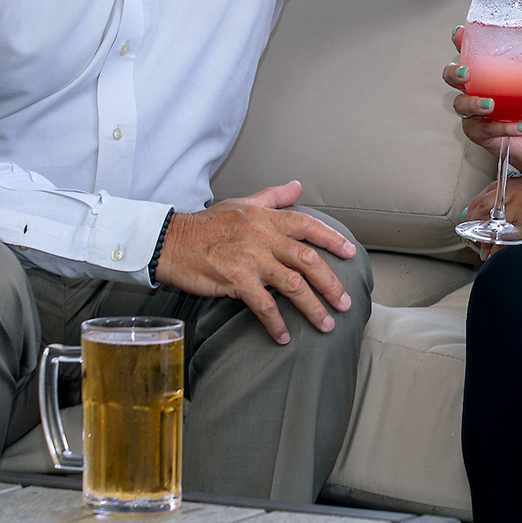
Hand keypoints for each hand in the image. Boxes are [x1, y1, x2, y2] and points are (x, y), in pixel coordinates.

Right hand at [152, 180, 357, 344]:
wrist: (171, 242)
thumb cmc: (206, 225)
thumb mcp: (242, 204)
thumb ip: (273, 196)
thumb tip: (297, 186)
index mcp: (266, 219)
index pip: (308, 225)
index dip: (332, 239)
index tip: (351, 253)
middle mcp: (263, 237)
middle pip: (308, 259)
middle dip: (331, 283)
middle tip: (346, 303)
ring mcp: (251, 259)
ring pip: (293, 285)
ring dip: (313, 307)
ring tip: (326, 324)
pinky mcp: (236, 280)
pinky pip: (265, 305)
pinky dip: (277, 323)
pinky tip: (284, 336)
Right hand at [442, 27, 521, 174]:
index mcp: (488, 72)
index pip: (469, 52)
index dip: (460, 42)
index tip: (459, 33)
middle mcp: (476, 90)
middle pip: (451, 77)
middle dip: (454, 73)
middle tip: (467, 73)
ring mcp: (474, 113)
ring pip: (461, 105)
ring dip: (474, 103)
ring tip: (492, 104)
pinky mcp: (480, 134)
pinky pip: (485, 130)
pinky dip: (504, 128)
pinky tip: (520, 127)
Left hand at [461, 173, 521, 259]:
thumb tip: (509, 215)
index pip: (496, 188)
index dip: (481, 202)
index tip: (474, 213)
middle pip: (489, 203)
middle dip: (476, 219)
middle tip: (471, 233)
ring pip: (492, 221)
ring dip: (484, 237)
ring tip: (483, 249)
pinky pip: (502, 237)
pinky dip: (495, 248)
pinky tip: (494, 255)